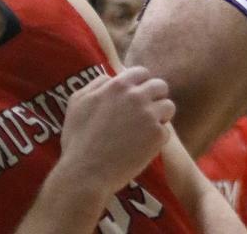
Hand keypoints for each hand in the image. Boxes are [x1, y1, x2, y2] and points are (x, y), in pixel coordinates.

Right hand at [58, 66, 174, 198]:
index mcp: (118, 85)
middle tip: (146, 112)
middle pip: (160, 86)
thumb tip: (110, 77)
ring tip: (148, 129)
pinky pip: (166, 131)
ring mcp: (149, 115)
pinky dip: (158, 139)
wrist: (85, 173)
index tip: (138, 95)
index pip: (142, 73)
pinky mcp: (157, 136)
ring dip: (160, 116)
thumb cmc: (77, 140)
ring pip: (168, 107)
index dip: (141, 84)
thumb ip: (96, 84)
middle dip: (155, 97)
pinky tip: (145, 147)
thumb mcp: (77, 102)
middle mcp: (137, 96)